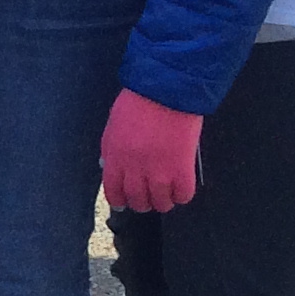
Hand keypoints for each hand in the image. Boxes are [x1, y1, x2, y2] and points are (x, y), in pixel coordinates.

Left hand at [100, 88, 203, 212]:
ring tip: (166, 196)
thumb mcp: (114, 127)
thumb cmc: (139, 102)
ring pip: (160, 203)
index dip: (119, 200)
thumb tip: (111, 167)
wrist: (166, 91)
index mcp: (115, 157)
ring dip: (163, 202)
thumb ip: (113, 150)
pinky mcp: (182, 169)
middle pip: (137, 200)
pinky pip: (183, 195)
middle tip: (148, 199)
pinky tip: (181, 189)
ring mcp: (159, 172)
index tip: (123, 203)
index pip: (113, 190)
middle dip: (142, 203)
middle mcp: (134, 169)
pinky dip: (182, 196)